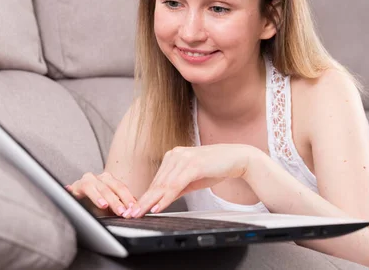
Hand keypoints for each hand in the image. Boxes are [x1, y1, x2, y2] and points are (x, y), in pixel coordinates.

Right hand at [66, 171, 136, 216]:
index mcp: (109, 180)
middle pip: (113, 187)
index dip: (128, 198)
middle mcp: (99, 178)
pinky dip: (93, 196)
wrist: (74, 201)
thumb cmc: (93, 204)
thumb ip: (120, 205)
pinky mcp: (76, 186)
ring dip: (105, 198)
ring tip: (108, 207)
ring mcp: (88, 180)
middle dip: (119, 200)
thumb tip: (135, 209)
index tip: (134, 208)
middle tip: (124, 211)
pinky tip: (97, 202)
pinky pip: (85, 189)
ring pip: (99, 187)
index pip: (121, 188)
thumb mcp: (109, 206)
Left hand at [131, 144, 256, 217]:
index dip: (145, 196)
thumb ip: (178, 187)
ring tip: (140, 213)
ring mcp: (184, 158)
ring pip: (164, 185)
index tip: (135, 208)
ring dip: (151, 201)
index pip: (157, 180)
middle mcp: (176, 155)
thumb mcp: (193, 179)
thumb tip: (163, 200)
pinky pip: (176, 185)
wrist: (237, 158)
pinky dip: (166, 197)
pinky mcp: (193, 165)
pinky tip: (158, 206)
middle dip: (143, 201)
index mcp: (174, 156)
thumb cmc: (217, 167)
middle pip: (157, 183)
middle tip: (131, 214)